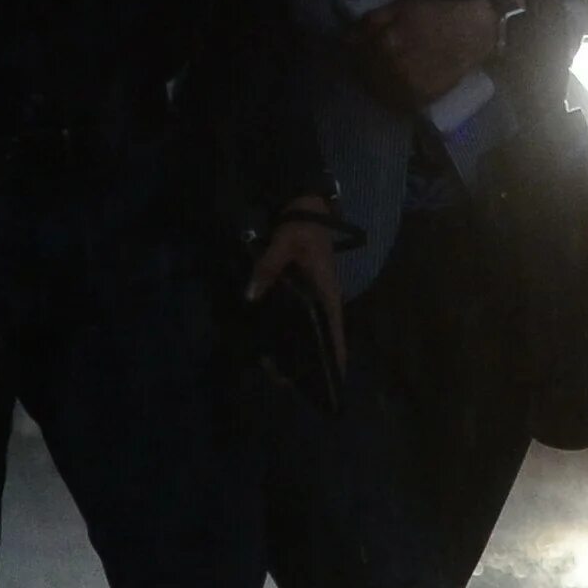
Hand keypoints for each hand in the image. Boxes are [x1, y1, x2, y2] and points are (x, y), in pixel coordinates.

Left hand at [244, 194, 346, 370]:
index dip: (336, 353)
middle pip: (322, 335)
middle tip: (287, 380)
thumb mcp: (284, 244)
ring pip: (311, 329)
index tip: (334, 377)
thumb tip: (250, 296)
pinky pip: (301, 319)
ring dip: (299, 348)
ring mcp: (316, 295)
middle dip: (310, 359)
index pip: (335, 327)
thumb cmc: (301, 226)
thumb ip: (268, 268)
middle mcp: (324, 298)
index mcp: (326, 290)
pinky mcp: (306, 291)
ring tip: (277, 370)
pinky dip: (290, 334)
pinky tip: (272, 344)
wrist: (306, 207)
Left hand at [354, 0, 501, 104]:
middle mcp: (393, 69)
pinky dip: (389, 98)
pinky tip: (394, 88)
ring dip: (373, 84)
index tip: (352, 50)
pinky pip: (394, 104)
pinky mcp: (420, 100)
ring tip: (381, 75)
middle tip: (366, 63)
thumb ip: (371, 22)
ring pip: (377, 91)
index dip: (350, 52)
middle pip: (363, 75)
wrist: (473, 33)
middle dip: (360, 68)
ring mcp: (407, 87)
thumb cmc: (436, 16)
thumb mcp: (401, 8)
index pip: (353, 55)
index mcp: (385, 43)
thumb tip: (346, 39)